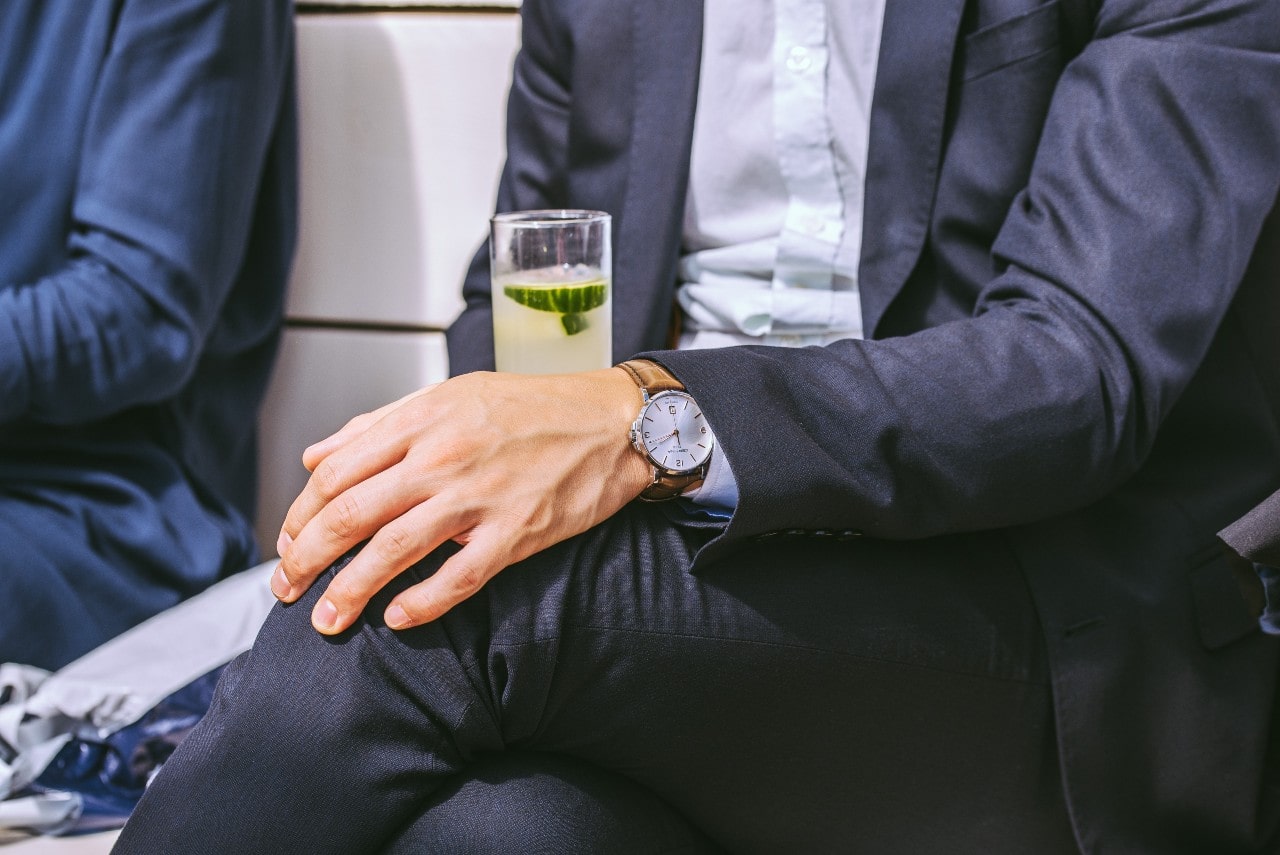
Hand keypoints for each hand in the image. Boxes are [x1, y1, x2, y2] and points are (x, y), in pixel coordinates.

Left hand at [271, 368, 650, 633]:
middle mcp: (442, 456)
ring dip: (350, 591)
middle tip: (287, 590)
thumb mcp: (450, 396)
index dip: (300, 514)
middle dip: (306, 559)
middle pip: (351, 514)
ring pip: (394, 549)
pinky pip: (459, 577)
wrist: (612, 423)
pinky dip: (422, 604)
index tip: (288, 543)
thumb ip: (379, 425)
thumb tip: (317, 456)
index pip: (336, 473)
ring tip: (326, 620)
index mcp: (422, 420)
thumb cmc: (533, 408)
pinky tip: (397, 619)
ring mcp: (479, 496)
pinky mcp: (516, 532)